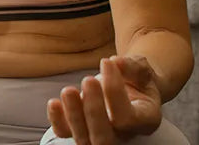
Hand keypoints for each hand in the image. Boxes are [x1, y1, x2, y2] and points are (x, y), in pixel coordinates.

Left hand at [47, 55, 161, 143]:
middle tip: (89, 80)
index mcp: (144, 120)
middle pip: (105, 137)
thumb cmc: (136, 78)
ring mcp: (100, 134)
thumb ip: (132, 66)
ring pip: (84, 140)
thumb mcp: (142, 68)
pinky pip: (65, 133)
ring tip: (68, 90)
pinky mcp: (80, 127)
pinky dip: (57, 120)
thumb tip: (115, 62)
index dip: (114, 91)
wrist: (130, 86)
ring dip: (73, 116)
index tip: (106, 62)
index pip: (127, 118)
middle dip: (94, 110)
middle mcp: (123, 134)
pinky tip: (54, 102)